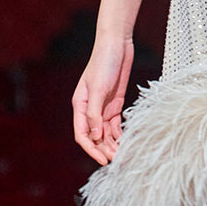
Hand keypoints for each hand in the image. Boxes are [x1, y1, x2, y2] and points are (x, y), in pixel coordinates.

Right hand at [72, 33, 134, 165]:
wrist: (117, 44)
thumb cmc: (104, 63)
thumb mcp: (98, 88)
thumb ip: (94, 113)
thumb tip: (95, 136)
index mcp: (80, 105)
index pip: (82, 134)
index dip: (91, 149)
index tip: (103, 161)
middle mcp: (90, 108)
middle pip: (95, 136)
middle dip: (104, 149)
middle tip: (117, 160)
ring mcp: (103, 107)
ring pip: (106, 132)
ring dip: (112, 144)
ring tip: (123, 154)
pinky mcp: (115, 103)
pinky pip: (116, 124)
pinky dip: (120, 134)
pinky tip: (126, 141)